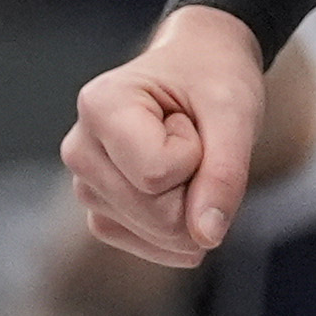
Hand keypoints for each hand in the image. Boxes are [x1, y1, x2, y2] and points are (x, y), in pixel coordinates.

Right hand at [62, 5, 263, 264]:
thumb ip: (225, 173)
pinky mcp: (100, 213)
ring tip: (183, 154)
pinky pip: (149, 246)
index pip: (157, 175)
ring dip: (191, 205)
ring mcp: (85, 186)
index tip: (190, 118)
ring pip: (154, 235)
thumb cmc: (214, 78)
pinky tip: (182, 186)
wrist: (200, 69)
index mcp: (99, 105)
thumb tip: (207, 238)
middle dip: (197, 187)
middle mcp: (80, 149)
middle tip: (194, 138)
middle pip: (156, 214)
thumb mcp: (235, 112)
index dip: (197, 155)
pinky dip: (182, 229)